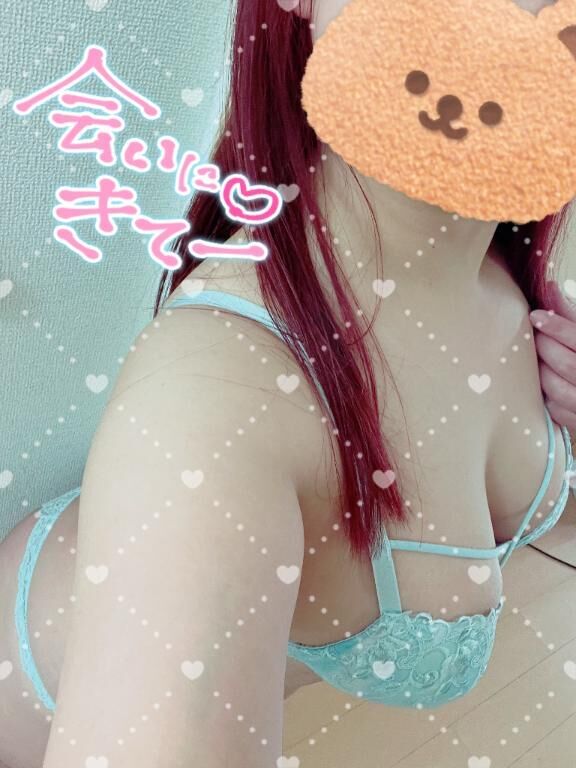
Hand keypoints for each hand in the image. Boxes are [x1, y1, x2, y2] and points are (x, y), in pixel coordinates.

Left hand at [529, 280, 575, 433]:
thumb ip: (570, 312)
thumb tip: (548, 285)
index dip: (557, 326)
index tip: (535, 315)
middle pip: (566, 364)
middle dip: (544, 347)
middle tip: (532, 336)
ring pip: (556, 388)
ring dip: (539, 371)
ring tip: (536, 357)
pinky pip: (553, 408)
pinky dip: (542, 393)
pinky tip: (541, 380)